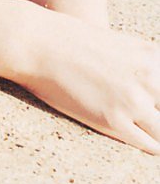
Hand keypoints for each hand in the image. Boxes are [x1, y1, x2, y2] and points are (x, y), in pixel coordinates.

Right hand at [15, 9, 159, 153]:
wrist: (37, 41)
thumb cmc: (69, 37)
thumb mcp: (116, 43)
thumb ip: (141, 62)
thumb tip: (150, 81)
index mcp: (150, 55)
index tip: (154, 101)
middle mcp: (149, 78)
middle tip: (147, 113)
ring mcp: (133, 101)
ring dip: (157, 130)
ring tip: (143, 126)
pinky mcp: (114, 121)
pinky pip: (150, 145)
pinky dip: (151, 144)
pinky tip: (140, 138)